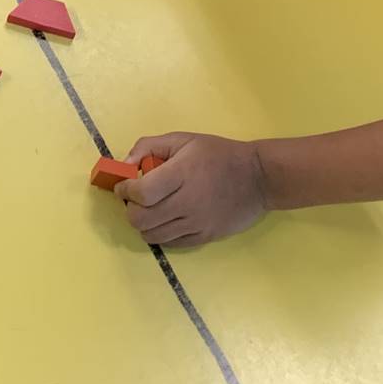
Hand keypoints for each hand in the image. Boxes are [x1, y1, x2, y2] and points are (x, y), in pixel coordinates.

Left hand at [115, 131, 268, 245]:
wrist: (259, 178)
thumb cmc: (219, 154)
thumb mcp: (184, 139)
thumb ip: (150, 146)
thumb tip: (126, 163)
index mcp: (181, 174)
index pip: (141, 193)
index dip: (125, 191)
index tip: (123, 186)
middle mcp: (187, 203)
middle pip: (141, 219)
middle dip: (130, 209)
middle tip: (135, 199)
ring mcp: (196, 224)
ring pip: (152, 236)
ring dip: (143, 224)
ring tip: (150, 210)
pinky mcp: (205, 238)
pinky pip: (171, 244)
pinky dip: (161, 234)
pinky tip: (166, 219)